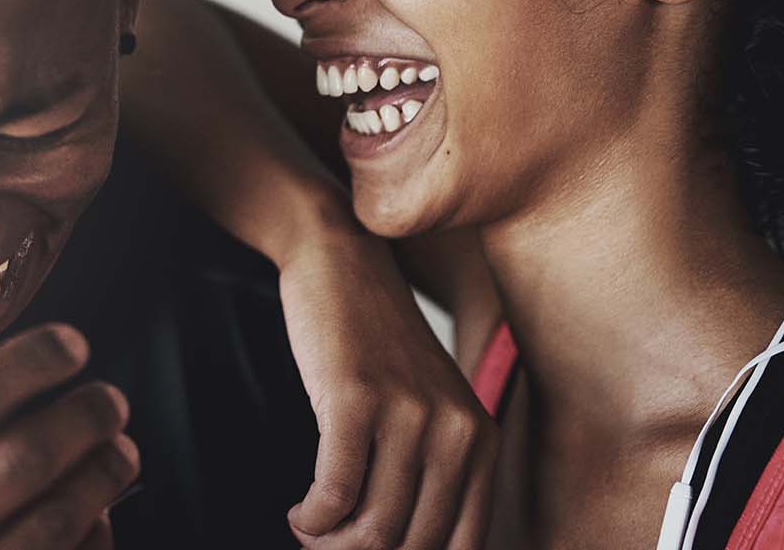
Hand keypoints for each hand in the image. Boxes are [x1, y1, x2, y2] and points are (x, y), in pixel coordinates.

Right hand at [278, 236, 496, 549]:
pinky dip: (311, 518)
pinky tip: (300, 512)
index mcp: (482, 440)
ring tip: (308, 529)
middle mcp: (456, 431)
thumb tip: (399, 546)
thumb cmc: (375, 344)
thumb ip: (432, 471)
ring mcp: (408, 414)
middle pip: (411, 544)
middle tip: (325, 544)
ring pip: (371, 528)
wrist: (342, 262)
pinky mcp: (357, 400)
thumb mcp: (426, 406)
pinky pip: (334, 493)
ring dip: (328, 543)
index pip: (460, 546)